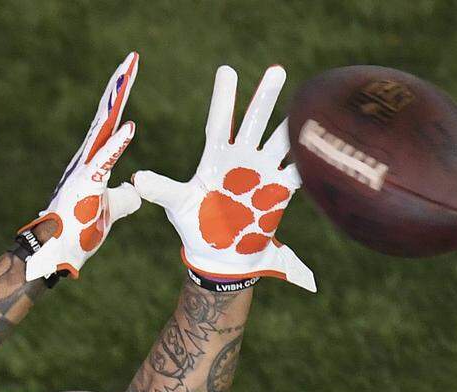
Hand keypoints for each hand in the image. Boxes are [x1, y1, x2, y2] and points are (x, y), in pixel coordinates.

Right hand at [19, 51, 142, 281]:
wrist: (54, 255)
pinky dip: (117, 145)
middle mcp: (85, 160)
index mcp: (92, 164)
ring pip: (102, 129)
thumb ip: (122, 198)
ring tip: (128, 75)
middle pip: (105, 116)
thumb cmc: (77, 234)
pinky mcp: (84, 186)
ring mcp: (83, 171)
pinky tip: (130, 128)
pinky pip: (104, 162)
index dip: (120, 99)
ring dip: (116, 102)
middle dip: (119, 87)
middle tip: (131, 59)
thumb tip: (135, 190)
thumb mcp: (107, 212)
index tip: (130, 74)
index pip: (110, 124)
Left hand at [132, 64, 314, 291]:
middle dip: (265, 98)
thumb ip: (162, 189)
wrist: (221, 256)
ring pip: (279, 140)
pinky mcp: (279, 191)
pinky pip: (297, 172)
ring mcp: (262, 173)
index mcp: (215, 158)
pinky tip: (320, 141)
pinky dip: (307, 159)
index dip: (224, 98)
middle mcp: (241, 159)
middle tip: (277, 70)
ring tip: (308, 101)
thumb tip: (137, 180)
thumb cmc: (196, 226)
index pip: (220, 122)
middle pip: (255, 122)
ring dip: (291, 123)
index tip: (227, 71)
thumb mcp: (178, 205)